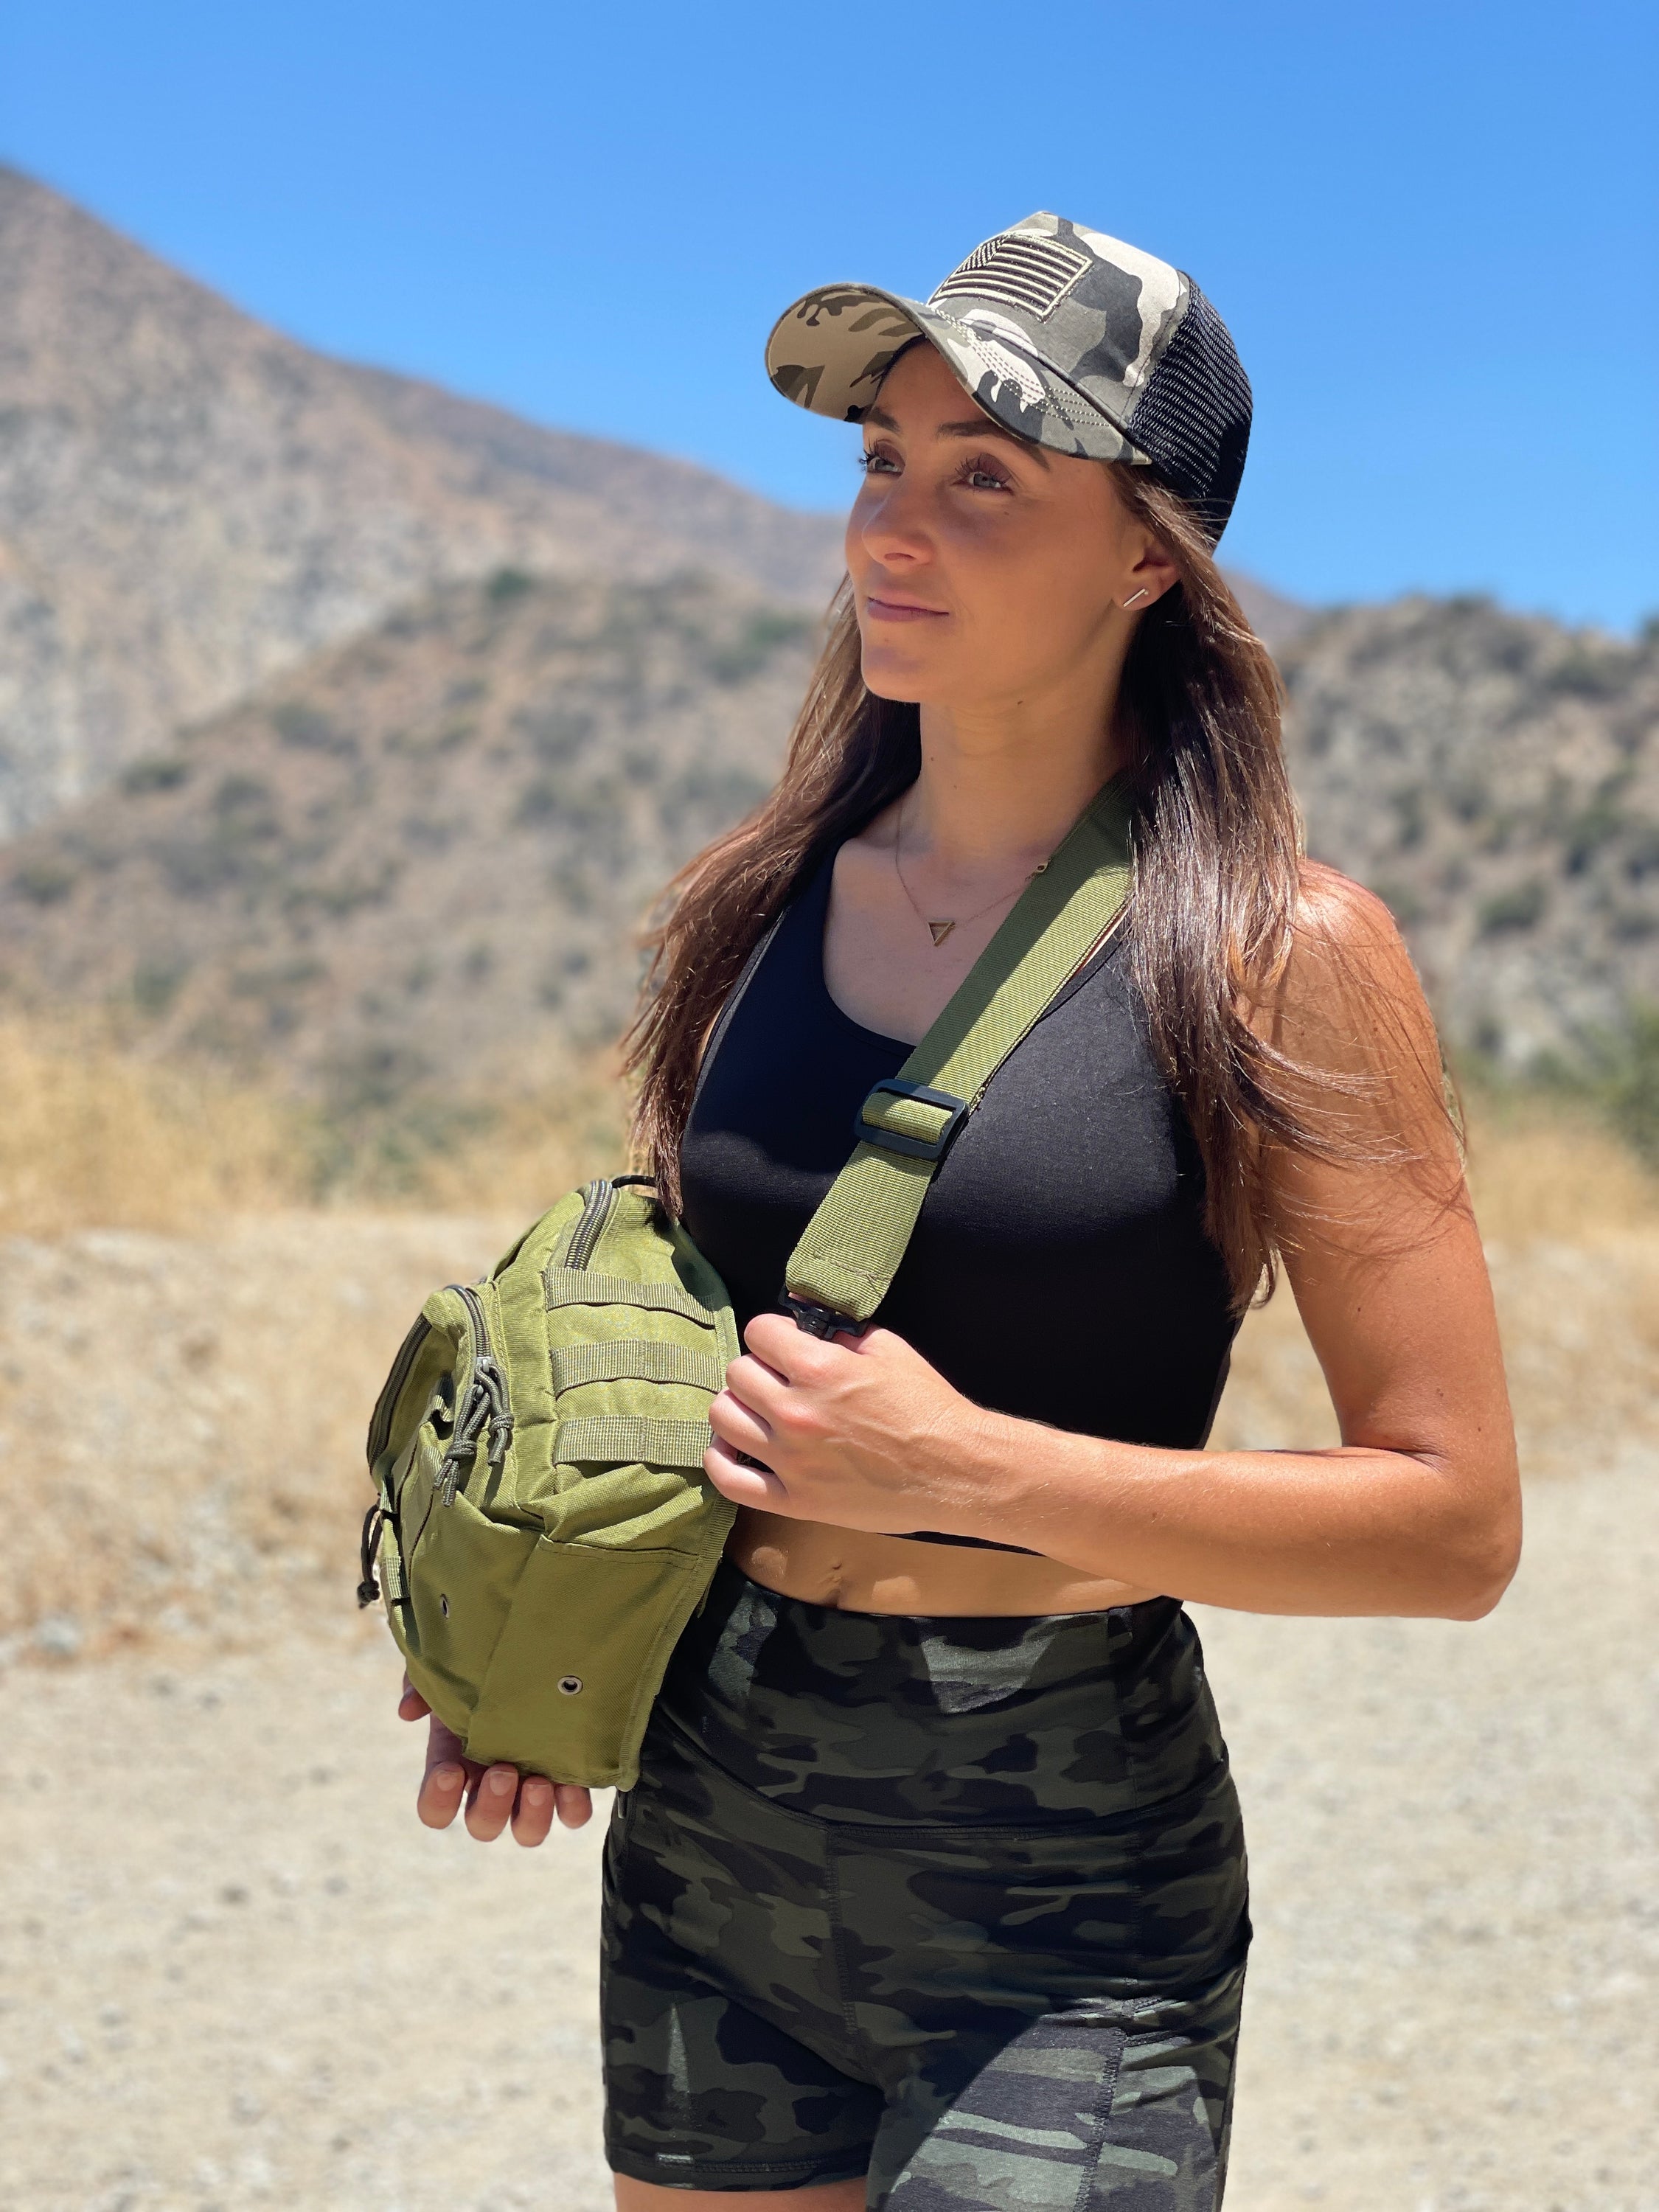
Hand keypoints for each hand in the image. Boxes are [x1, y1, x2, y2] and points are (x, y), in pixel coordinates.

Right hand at [397, 1678, 592, 1842]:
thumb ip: (423, 1683)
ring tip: (538, 1783)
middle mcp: (492, 1785)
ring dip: (531, 1816)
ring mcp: (532, 1787)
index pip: (436, 1809)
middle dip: (492, 1806)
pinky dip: (572, 1808)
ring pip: (528, 1832)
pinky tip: (572, 1785)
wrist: (535, 1646)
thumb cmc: (480, 1664)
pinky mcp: (570, 1778)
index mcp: (456, 1765)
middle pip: (484, 1826)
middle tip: (503, 1771)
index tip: (451, 1772)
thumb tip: (408, 1710)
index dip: (439, 1801)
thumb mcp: (448, 1667)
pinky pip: (572, 1814)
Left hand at [705, 1311, 989, 1532]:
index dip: (773, 1333)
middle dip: (758, 1367)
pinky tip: (733, 1446)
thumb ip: (842, 1335)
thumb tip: (809, 1327)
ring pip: (723, 1417)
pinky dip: (720, 1459)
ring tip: (758, 1409)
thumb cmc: (927, 1408)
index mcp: (820, 1370)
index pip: (758, 1332)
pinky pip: (729, 1480)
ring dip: (738, 1406)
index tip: (786, 1343)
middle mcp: (796, 1413)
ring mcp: (791, 1461)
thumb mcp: (889, 1350)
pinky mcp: (794, 1501)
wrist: (955, 1470)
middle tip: (779, 1377)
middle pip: (737, 1373)